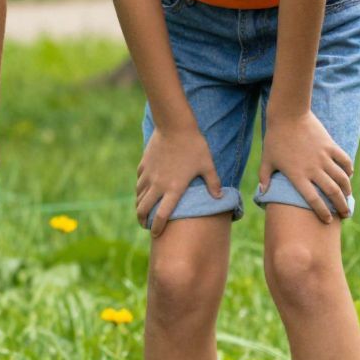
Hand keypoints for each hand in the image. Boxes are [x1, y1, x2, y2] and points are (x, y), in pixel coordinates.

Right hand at [136, 121, 222, 237]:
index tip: (156, 234)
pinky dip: (140, 189)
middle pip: (144, 209)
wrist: (174, 126)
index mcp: (174, 189)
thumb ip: (213, 183)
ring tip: (143, 210)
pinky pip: (139, 181)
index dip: (157, 227)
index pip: (162, 215)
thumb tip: (220, 197)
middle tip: (146, 225)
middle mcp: (158, 185)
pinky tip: (143, 189)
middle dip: (142, 220)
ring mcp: (149, 175)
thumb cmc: (194, 146)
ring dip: (140, 205)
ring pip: (139, 196)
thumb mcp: (207, 165)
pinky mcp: (143, 165)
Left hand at [259, 111, 353, 222]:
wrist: (288, 115)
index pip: (313, 200)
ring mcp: (323, 157)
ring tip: (348, 198)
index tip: (327, 220)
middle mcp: (313, 169)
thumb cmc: (275, 138)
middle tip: (345, 214)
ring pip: (341, 178)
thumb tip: (262, 193)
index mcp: (297, 176)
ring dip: (347, 190)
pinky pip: (344, 160)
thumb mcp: (267, 160)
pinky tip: (349, 175)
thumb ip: (265, 178)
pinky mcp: (330, 145)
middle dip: (340, 206)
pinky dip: (348, 169)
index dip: (322, 212)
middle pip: (332, 192)